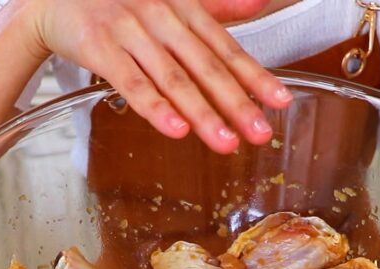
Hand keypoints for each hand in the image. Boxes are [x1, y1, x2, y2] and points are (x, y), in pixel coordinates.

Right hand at [24, 0, 292, 152]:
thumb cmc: (115, 1)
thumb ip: (215, 7)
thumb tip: (259, 3)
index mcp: (181, 6)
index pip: (225, 46)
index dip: (255, 75)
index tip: (281, 101)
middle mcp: (160, 16)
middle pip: (205, 65)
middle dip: (236, 102)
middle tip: (260, 133)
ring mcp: (128, 30)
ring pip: (173, 78)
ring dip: (202, 112)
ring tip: (226, 143)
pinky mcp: (98, 46)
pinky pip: (131, 81)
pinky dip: (154, 106)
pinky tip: (176, 129)